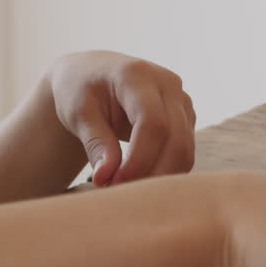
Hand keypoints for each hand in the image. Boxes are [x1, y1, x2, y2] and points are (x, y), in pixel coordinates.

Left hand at [48, 51, 195, 186]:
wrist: (92, 73)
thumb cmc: (81, 90)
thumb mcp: (79, 114)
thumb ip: (96, 144)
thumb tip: (106, 178)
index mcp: (138, 75)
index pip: (153, 123)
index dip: (139, 159)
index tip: (114, 183)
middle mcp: (168, 84)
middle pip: (176, 140)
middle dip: (151, 174)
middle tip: (119, 192)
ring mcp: (182, 101)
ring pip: (185, 150)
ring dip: (159, 177)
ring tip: (125, 188)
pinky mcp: (186, 118)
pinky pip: (184, 152)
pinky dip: (164, 172)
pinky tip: (137, 179)